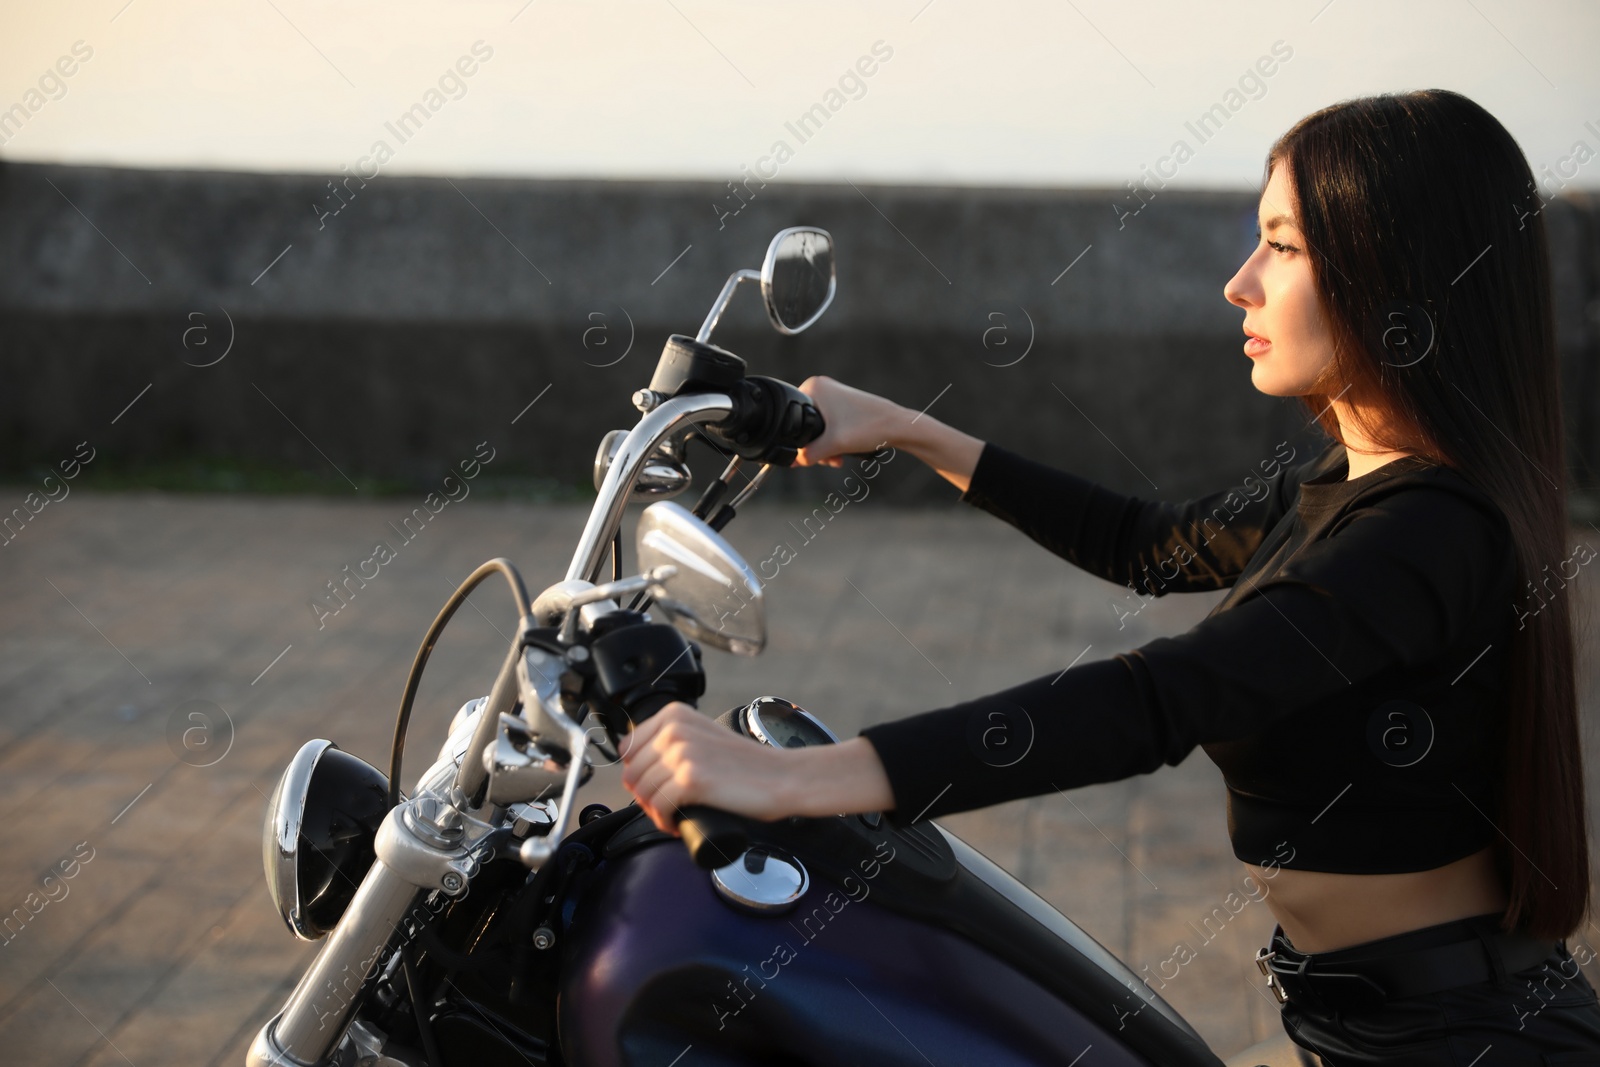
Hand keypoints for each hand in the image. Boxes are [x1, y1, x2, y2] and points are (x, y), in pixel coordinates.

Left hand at [618, 702, 795, 834]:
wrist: (782, 778)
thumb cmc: (748, 764)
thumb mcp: (704, 736)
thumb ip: (676, 740)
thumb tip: (642, 764)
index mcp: (675, 715)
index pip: (628, 747)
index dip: (637, 772)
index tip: (651, 786)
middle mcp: (675, 730)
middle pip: (632, 773)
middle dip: (644, 797)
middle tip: (664, 808)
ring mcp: (682, 753)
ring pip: (642, 793)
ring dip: (654, 812)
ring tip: (672, 817)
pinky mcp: (691, 780)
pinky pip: (659, 807)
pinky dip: (664, 821)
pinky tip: (676, 824)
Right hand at [793, 376, 903, 468]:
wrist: (898, 426)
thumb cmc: (868, 427)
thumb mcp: (833, 444)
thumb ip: (808, 454)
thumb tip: (791, 461)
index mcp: (813, 387)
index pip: (791, 417)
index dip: (799, 440)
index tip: (813, 455)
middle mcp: (822, 387)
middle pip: (805, 424)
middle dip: (815, 447)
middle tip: (829, 459)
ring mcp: (834, 395)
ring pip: (818, 428)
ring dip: (825, 447)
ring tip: (838, 458)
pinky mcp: (844, 404)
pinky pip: (830, 425)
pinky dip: (833, 440)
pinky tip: (842, 452)